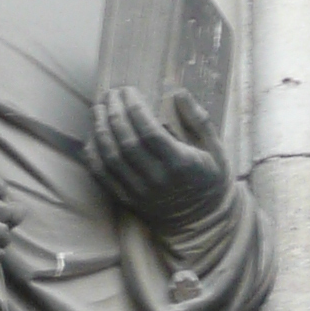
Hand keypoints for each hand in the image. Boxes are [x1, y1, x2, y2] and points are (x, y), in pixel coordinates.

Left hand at [88, 86, 229, 230]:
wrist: (202, 221)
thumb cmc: (210, 179)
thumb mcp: (216, 148)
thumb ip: (199, 120)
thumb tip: (179, 93)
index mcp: (181, 163)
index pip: (149, 132)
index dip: (134, 108)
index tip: (129, 90)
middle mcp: (158, 179)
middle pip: (126, 142)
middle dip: (114, 113)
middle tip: (110, 94)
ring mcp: (140, 191)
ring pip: (111, 158)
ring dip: (100, 129)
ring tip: (98, 109)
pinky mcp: (128, 200)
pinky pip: (103, 176)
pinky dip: (94, 154)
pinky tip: (93, 136)